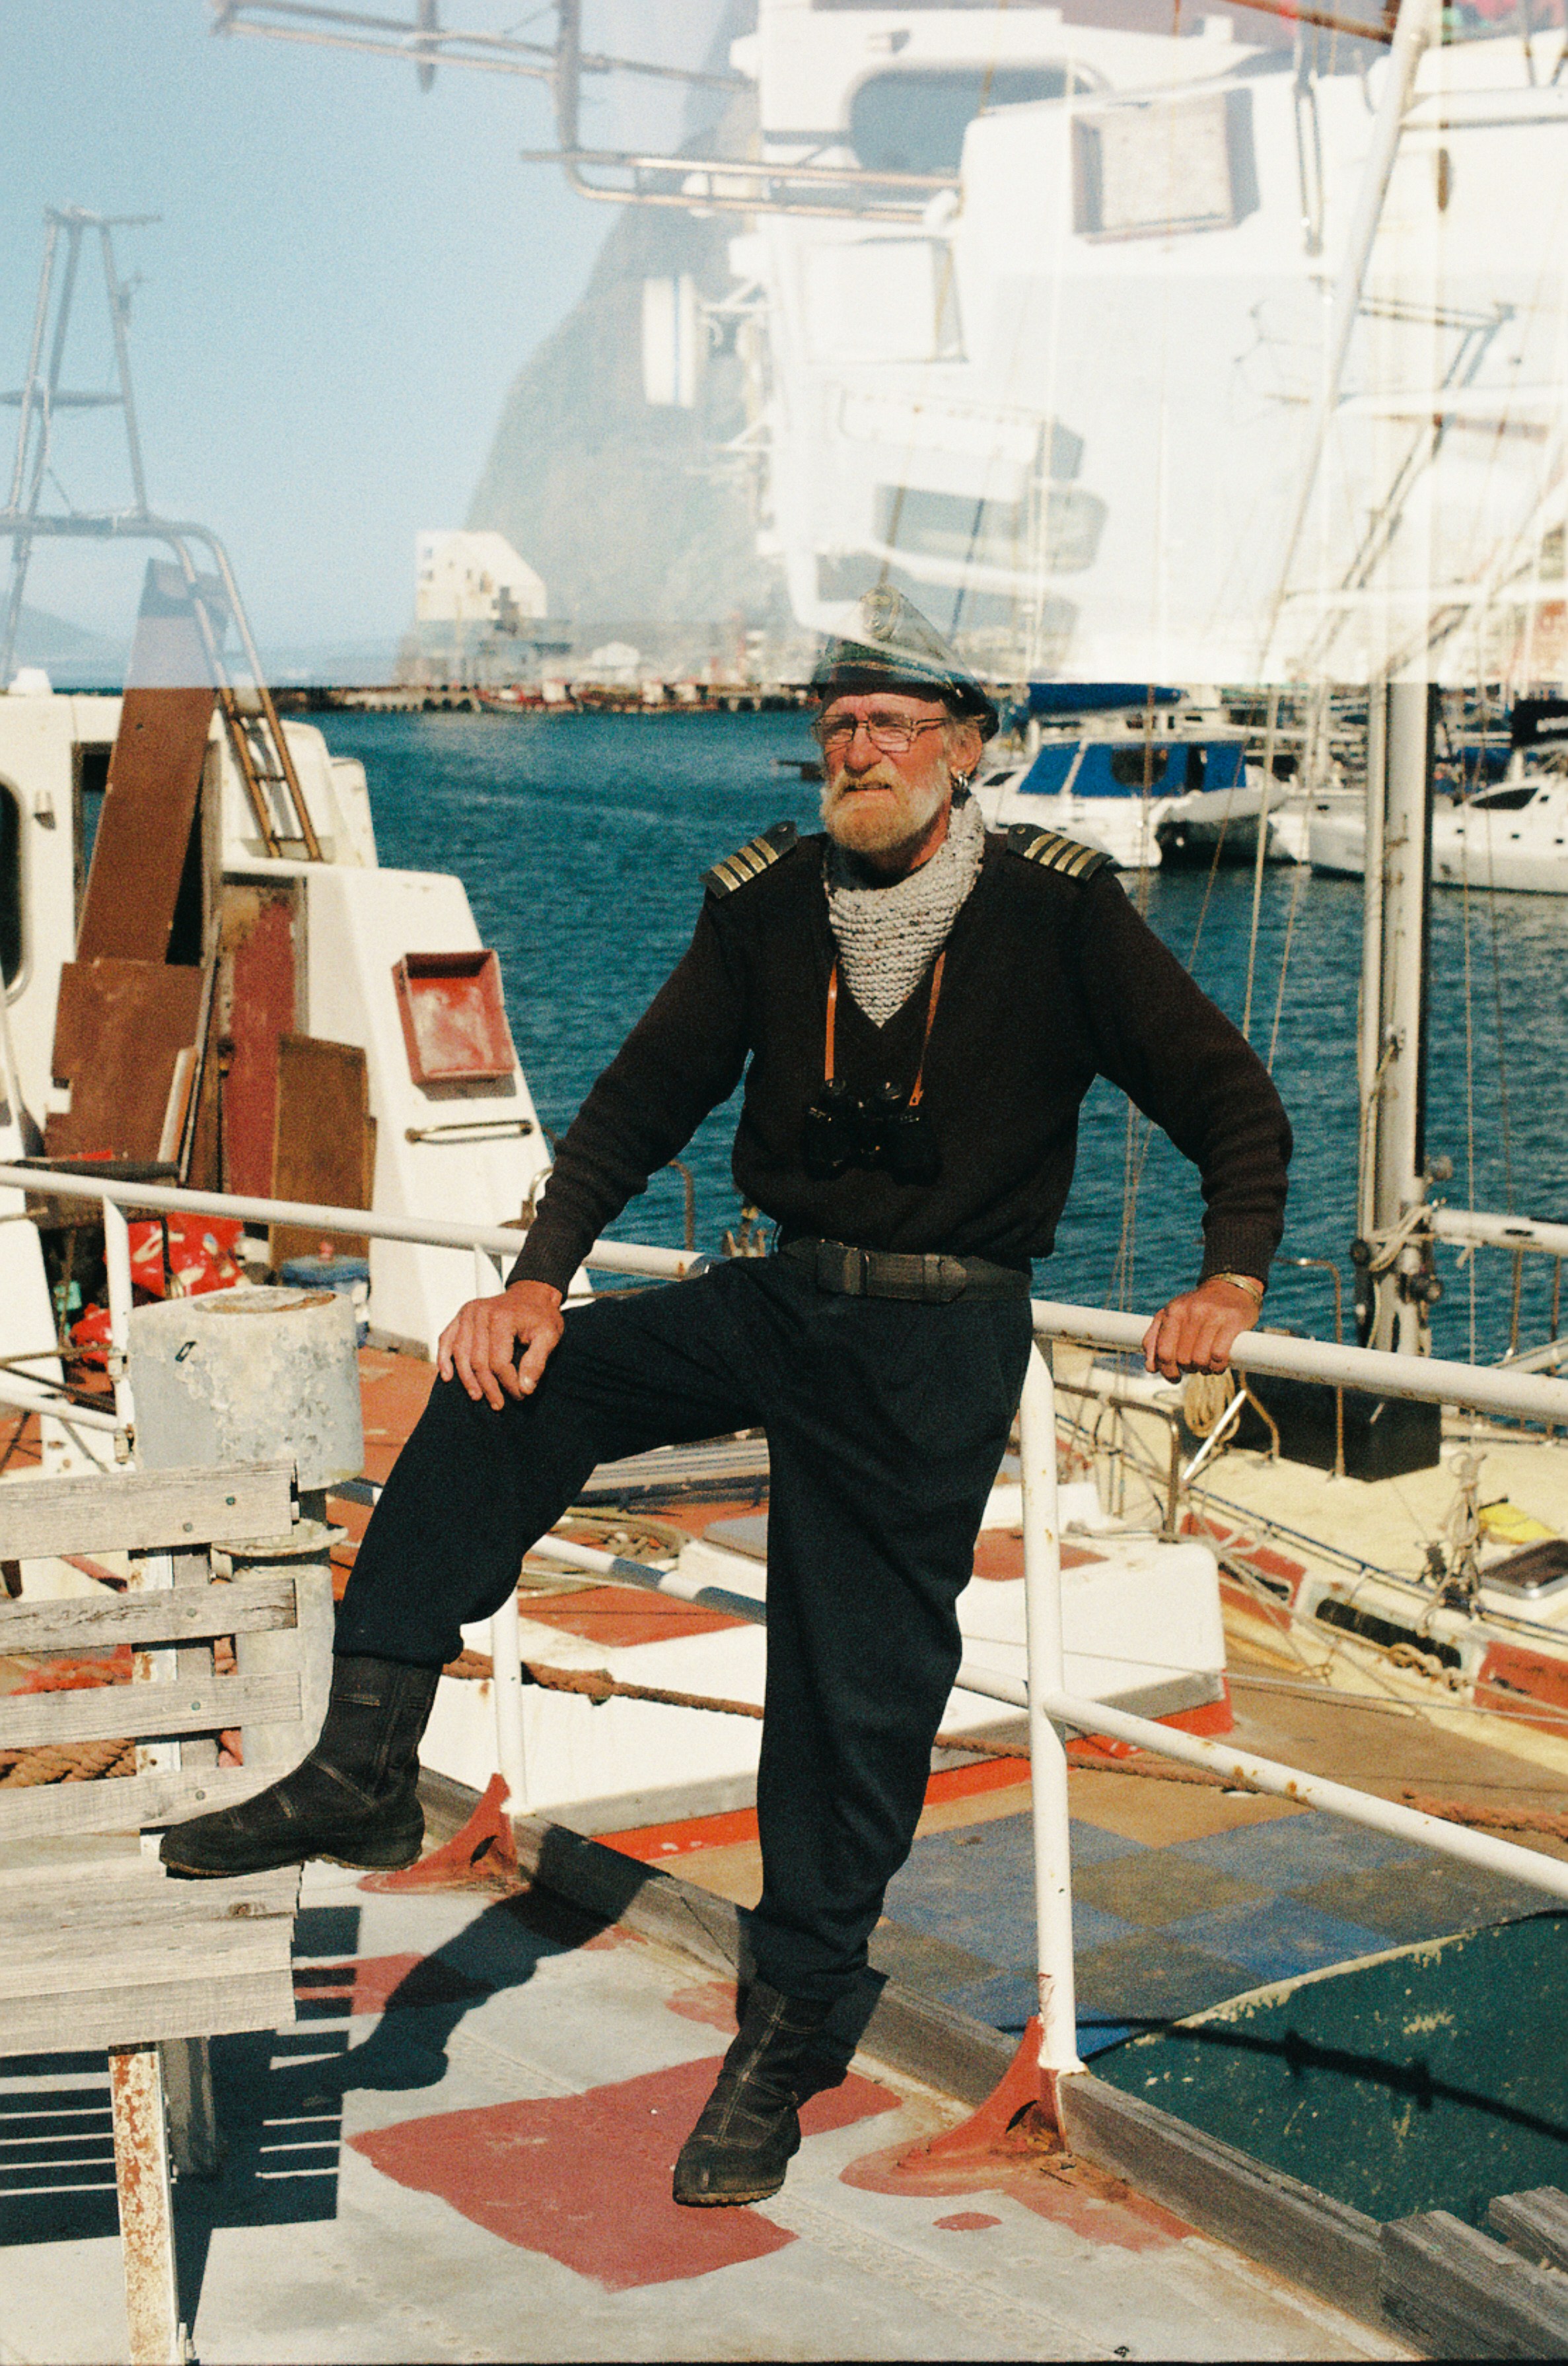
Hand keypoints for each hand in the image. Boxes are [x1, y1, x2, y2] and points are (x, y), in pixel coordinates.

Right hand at [437, 1281, 563, 1409]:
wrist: (532, 1294)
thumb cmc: (541, 1316)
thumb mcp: (549, 1336)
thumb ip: (537, 1362)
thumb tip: (525, 1388)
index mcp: (501, 1318)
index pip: (499, 1361)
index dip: (508, 1383)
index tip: (520, 1395)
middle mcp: (480, 1314)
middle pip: (478, 1361)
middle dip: (488, 1387)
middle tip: (498, 1404)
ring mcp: (467, 1313)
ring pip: (460, 1354)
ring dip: (467, 1379)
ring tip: (477, 1397)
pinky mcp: (461, 1315)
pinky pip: (446, 1339)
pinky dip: (444, 1359)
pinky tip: (447, 1376)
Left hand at [1142, 1277, 1259, 1382]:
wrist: (1231, 1288)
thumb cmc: (1198, 1308)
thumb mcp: (1172, 1316)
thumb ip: (1155, 1339)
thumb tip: (1151, 1367)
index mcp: (1173, 1311)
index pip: (1163, 1351)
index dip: (1167, 1371)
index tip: (1175, 1377)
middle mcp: (1191, 1311)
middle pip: (1183, 1359)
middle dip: (1188, 1369)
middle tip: (1194, 1366)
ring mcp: (1213, 1315)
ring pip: (1200, 1359)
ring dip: (1203, 1369)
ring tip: (1206, 1366)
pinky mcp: (1233, 1321)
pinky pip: (1219, 1355)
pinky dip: (1218, 1366)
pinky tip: (1218, 1364)